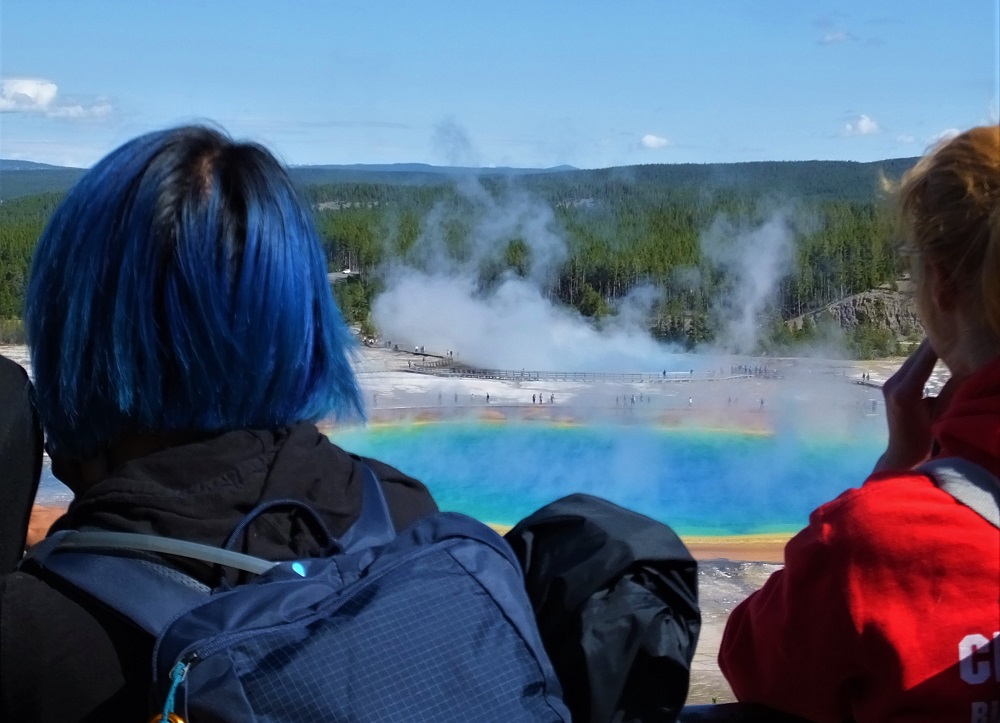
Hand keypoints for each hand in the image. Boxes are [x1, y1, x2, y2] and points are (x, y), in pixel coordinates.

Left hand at [872, 339, 961, 472]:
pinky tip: (939, 349)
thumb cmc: (925, 440)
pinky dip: (925, 357)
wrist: (902, 454)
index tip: (955, 328)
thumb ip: (954, 389)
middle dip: (937, 340)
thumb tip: (969, 367)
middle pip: (918, 355)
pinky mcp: (892, 385)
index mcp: (905, 392)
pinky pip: (911, 366)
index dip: (939, 343)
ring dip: (931, 347)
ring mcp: (891, 383)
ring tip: (950, 333)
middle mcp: (894, 384)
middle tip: (956, 325)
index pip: (925, 359)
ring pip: (914, 359)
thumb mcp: (943, 414)